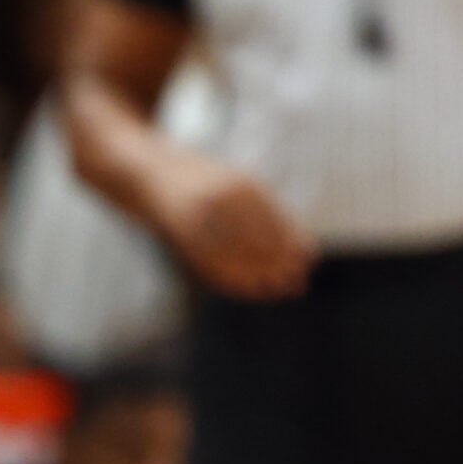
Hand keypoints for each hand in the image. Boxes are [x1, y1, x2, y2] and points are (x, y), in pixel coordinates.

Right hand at [152, 154, 314, 300]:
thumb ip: (270, 212)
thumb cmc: (208, 180)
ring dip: (260, 277)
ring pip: (235, 257)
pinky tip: (251, 289)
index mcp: (241, 185)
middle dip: (280, 264)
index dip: (292, 244)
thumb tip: (303, 245)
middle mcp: (220, 202)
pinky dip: (234, 279)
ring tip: (279, 290)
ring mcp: (198, 220)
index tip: (310, 261)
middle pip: (257, 241)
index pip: (274, 221)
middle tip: (299, 282)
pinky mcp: (182, 237)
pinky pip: (212, 264)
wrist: (152, 174)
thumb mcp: (241, 186)